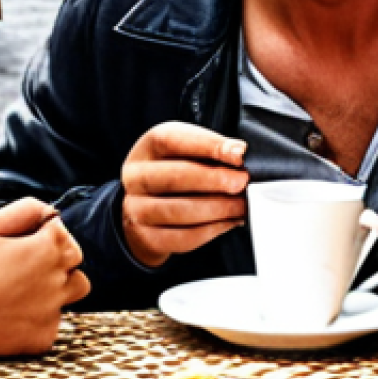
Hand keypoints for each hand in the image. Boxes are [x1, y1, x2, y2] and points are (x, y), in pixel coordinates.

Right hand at [0, 198, 89, 357]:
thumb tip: (37, 209)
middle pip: (74, 260)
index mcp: (46, 247)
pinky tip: (15, 313)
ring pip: (73, 292)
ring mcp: (51, 311)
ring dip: (59, 285)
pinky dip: (41, 317)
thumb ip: (12, 209)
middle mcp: (56, 279)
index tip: (27, 235)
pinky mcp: (41, 338)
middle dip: (57, 255)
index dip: (45, 229)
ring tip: (28, 285)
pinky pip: (53, 322)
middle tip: (28, 259)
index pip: (63, 230)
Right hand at [121, 122, 248, 266]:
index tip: (237, 153)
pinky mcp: (145, 238)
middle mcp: (135, 177)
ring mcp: (136, 209)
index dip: (207, 145)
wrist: (144, 211)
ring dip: (218, 209)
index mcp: (147, 148)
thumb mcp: (183, 152)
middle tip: (241, 182)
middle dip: (215, 179)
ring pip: (181, 210)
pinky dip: (211, 230)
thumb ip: (207, 150)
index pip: (172, 140)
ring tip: (241, 206)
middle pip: (176, 176)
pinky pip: (183, 237)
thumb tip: (239, 155)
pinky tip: (228, 222)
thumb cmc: (171, 174)